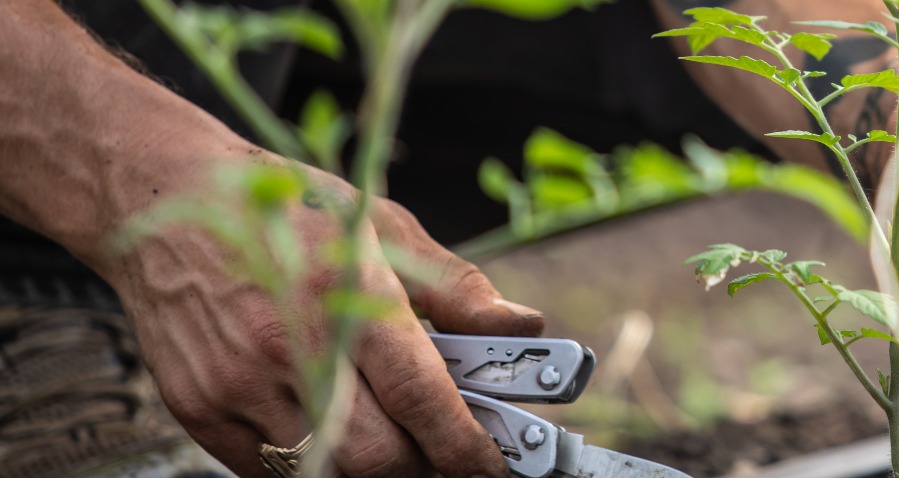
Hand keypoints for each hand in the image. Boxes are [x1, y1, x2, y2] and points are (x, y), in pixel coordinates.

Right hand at [106, 154, 541, 476]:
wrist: (164, 198)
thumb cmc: (284, 210)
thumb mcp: (384, 227)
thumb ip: (457, 289)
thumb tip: (523, 325)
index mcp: (347, 295)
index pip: (421, 398)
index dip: (465, 446)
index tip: (491, 463)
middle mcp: (289, 347)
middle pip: (378, 456)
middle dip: (422, 466)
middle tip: (444, 453)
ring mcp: (237, 385)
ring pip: (327, 471)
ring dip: (371, 469)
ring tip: (393, 442)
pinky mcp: (199, 408)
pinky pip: (269, 469)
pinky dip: (314, 464)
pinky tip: (332, 433)